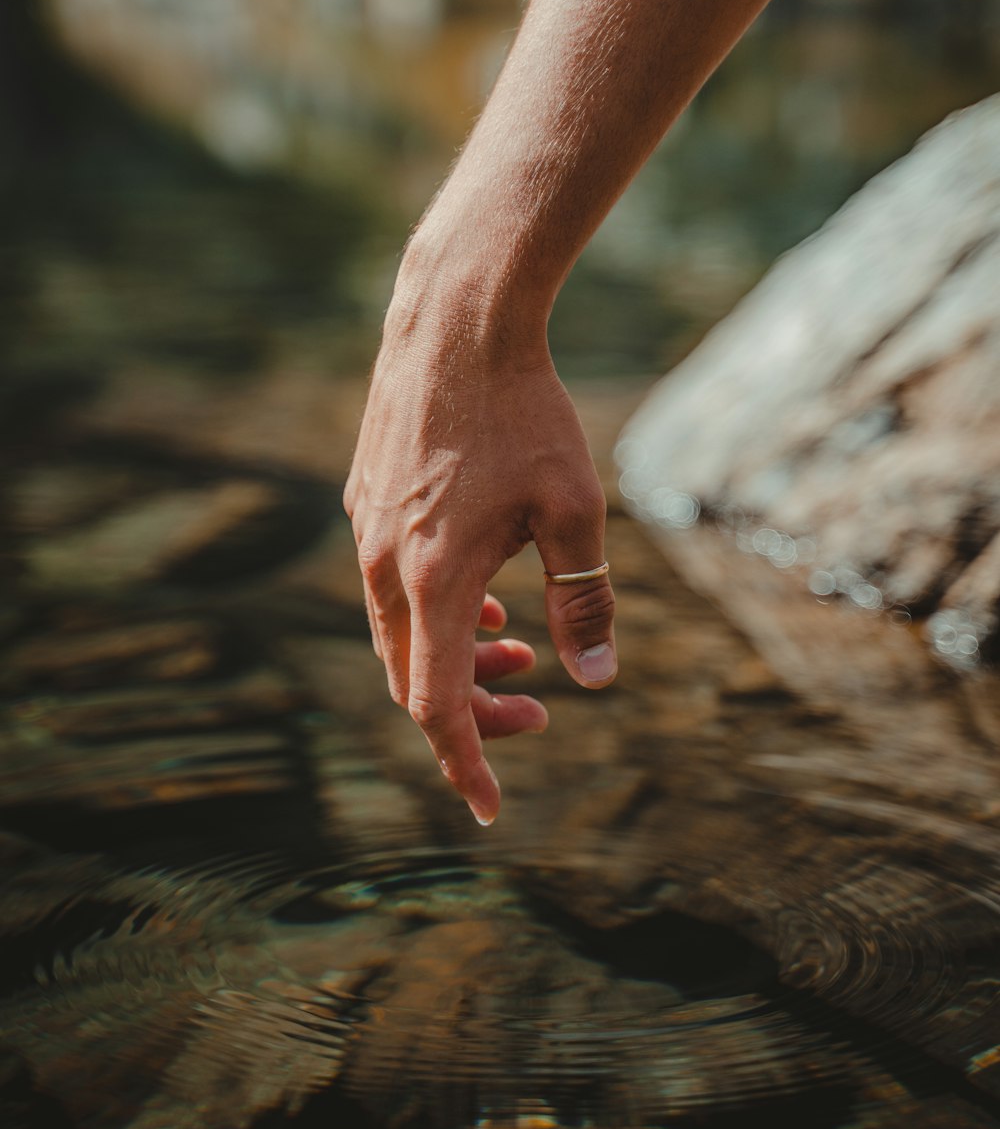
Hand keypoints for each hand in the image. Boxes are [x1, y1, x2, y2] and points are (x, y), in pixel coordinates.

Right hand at [343, 295, 616, 825]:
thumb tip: (597, 679)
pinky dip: (435, 612)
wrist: (457, 321)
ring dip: (456, 658)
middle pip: (414, 677)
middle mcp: (384, 564)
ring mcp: (366, 529)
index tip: (494, 806)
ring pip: (400, 631)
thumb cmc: (527, 413)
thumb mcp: (576, 511)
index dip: (467, 762)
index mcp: (435, 580)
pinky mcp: (364, 497)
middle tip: (538, 713)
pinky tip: (485, 592)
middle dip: (474, 711)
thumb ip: (585, 601)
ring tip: (518, 652)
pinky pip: (390, 584)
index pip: (438, 706)